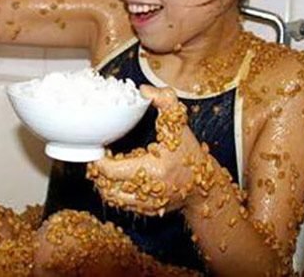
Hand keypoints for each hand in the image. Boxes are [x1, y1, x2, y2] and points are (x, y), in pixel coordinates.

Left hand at [87, 85, 205, 215]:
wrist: (205, 187)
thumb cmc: (190, 155)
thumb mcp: (180, 124)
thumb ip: (165, 100)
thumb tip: (145, 90)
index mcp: (153, 169)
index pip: (112, 170)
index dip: (99, 160)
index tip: (99, 148)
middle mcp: (149, 191)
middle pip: (106, 187)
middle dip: (98, 172)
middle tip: (98, 157)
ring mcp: (147, 205)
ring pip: (112, 198)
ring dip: (104, 183)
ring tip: (105, 167)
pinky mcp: (147, 212)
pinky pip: (122, 205)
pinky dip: (115, 192)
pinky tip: (118, 178)